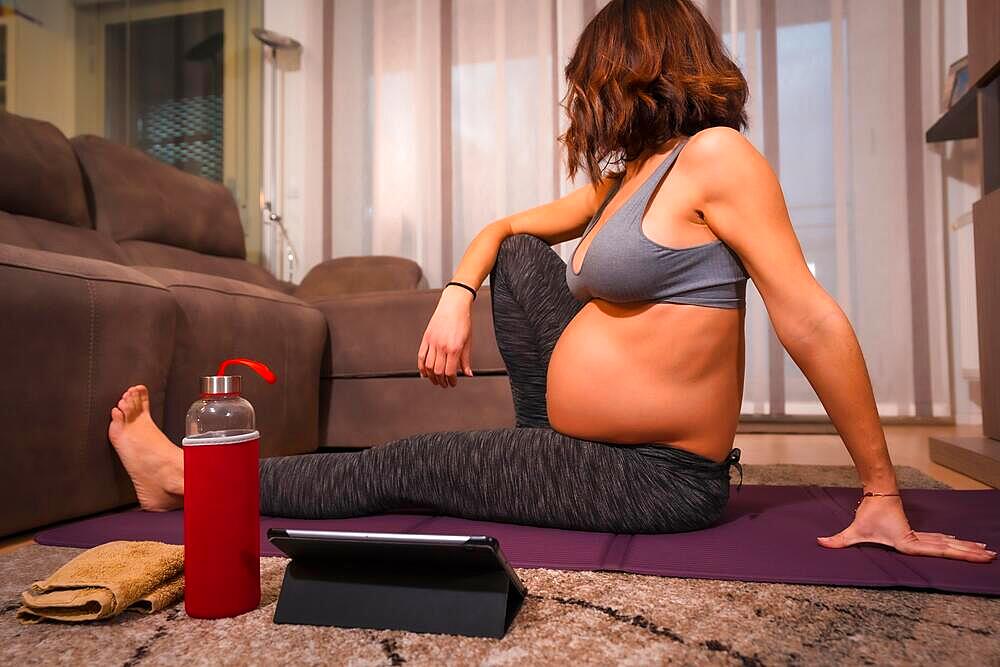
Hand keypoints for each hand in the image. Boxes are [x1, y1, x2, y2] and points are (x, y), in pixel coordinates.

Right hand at [417, 286, 473, 387]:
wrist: (454, 305)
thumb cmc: (463, 321)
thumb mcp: (468, 342)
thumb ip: (466, 360)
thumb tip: (468, 373)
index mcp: (454, 348)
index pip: (450, 371)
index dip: (451, 380)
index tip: (453, 383)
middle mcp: (442, 346)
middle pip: (438, 371)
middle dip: (441, 381)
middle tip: (444, 384)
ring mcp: (432, 342)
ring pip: (428, 366)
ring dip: (431, 376)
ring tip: (435, 380)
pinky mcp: (426, 338)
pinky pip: (421, 356)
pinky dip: (421, 367)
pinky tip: (424, 372)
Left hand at [817, 494, 995, 562]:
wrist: (877, 493)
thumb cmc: (868, 513)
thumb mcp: (853, 530)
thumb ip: (837, 540)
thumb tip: (819, 543)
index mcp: (908, 542)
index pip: (936, 551)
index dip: (956, 553)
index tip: (975, 554)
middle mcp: (917, 540)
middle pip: (948, 548)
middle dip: (969, 553)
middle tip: (991, 556)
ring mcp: (919, 535)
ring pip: (946, 544)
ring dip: (965, 548)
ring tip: (985, 552)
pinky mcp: (917, 533)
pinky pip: (939, 541)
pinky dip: (953, 544)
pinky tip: (963, 545)